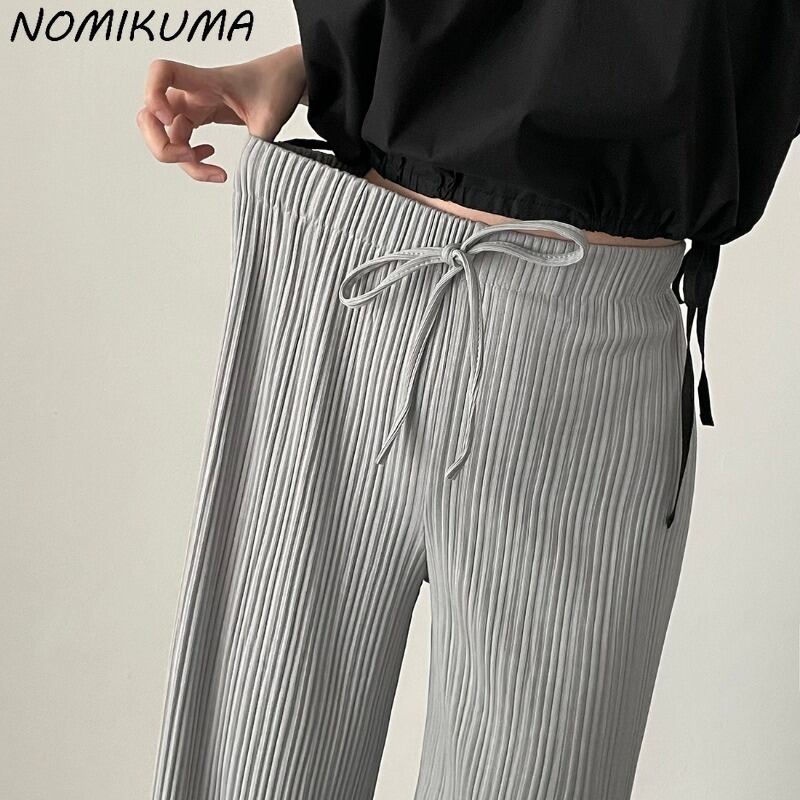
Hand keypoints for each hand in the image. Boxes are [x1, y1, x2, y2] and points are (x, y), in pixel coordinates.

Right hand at [136, 45, 306, 182]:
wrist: (290, 77)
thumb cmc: (278, 84)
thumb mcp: (270, 118)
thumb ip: (257, 148)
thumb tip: (250, 178)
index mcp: (206, 82)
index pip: (162, 73)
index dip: (152, 94)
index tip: (167, 119)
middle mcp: (193, 93)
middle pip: (150, 116)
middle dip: (161, 145)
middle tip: (189, 157)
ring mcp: (195, 106)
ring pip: (168, 136)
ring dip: (182, 159)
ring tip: (213, 170)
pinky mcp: (203, 116)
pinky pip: (183, 140)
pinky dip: (192, 157)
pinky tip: (211, 157)